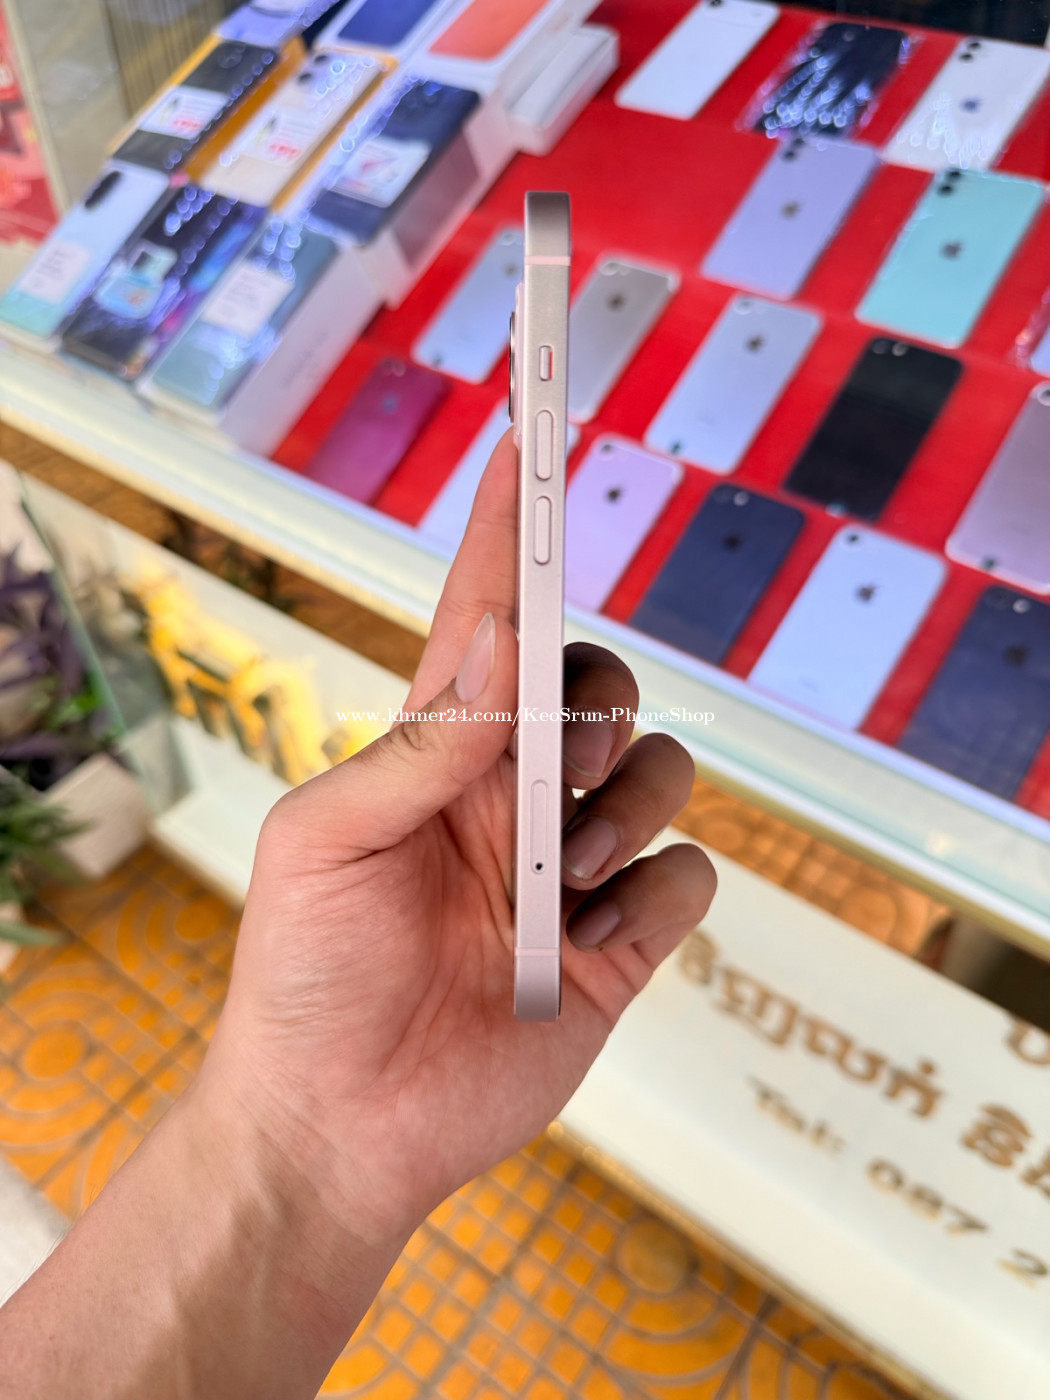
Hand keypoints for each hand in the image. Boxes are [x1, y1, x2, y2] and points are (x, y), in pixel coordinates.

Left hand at [201, 432, 715, 1245]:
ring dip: (626, 812)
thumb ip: (415, 748)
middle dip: (596, 698)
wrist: (342, 1125)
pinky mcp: (618, 941)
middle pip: (599, 681)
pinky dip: (654, 901)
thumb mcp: (323, 844)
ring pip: (659, 770)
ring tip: (564, 884)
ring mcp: (571, 866)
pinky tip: (590, 946)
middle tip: (556, 758)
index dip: (509, 526)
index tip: (530, 433)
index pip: (487, 615)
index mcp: (437, 753)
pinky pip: (687, 879)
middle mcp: (512, 793)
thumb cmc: (305, 977)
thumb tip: (490, 652)